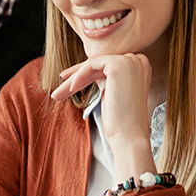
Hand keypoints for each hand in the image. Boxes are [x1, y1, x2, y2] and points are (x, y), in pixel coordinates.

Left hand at [51, 55, 154, 176]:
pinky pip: (91, 65)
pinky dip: (78, 76)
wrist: (129, 135)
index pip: (105, 67)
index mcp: (139, 66)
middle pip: (98, 66)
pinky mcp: (118, 65)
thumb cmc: (120, 121)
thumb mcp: (111, 94)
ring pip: (92, 65)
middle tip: (58, 91)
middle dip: (75, 78)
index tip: (68, 85)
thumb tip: (83, 73)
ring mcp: (129, 61)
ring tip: (56, 95)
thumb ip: (105, 79)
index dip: (85, 75)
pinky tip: (70, 89)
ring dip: (72, 80)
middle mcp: (138, 60)